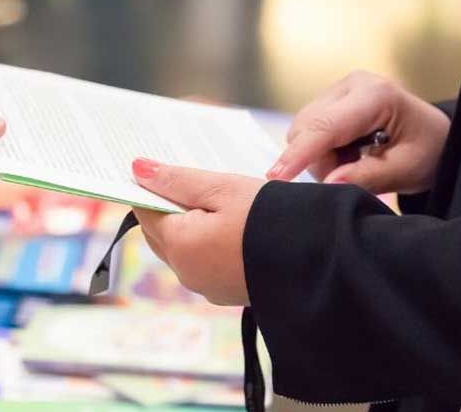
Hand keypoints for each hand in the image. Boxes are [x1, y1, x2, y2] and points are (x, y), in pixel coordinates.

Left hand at [130, 158, 263, 305]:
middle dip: (168, 206)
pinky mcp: (228, 292)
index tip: (159, 169)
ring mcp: (207, 286)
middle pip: (160, 232)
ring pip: (183, 248)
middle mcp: (186, 272)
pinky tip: (228, 222)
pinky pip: (205, 261)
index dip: (150, 188)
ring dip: (189, 224)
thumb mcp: (223, 188)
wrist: (324, 262)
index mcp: (179, 245)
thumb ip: (178, 180)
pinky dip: (207, 241)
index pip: (145, 211)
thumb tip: (136, 169)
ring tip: (211, 197)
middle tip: (185, 178)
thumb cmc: (272, 218)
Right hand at [266, 71, 449, 193]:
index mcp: (375, 95)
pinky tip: (347, 152)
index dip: (298, 154)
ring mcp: (338, 90)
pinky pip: (307, 130)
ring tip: (354, 162)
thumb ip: (367, 177)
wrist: (434, 137)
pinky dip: (321, 150)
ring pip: (302, 131)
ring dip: (320, 157)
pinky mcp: (329, 99)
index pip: (325, 126)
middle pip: (306, 129)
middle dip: (319, 161)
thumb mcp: (406, 169)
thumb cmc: (427, 150)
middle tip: (351, 175)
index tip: (276, 176)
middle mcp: (351, 85)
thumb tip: (328, 184)